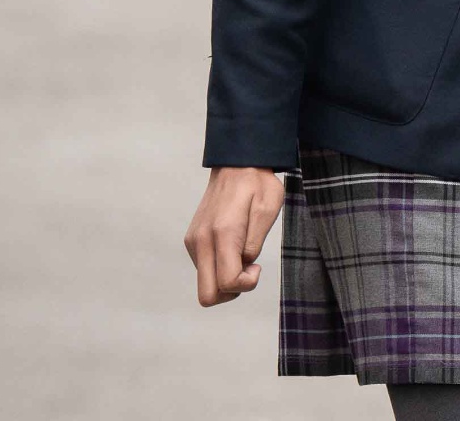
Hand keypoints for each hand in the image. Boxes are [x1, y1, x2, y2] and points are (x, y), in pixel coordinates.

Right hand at [184, 166, 284, 306]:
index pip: (227, 282)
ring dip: (226, 278)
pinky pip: (204, 268)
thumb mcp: (268, 210)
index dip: (246, 284)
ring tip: (243, 251)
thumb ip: (255, 244)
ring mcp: (193, 242)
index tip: (257, 266)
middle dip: (231, 291)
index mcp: (223, 233)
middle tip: (249, 268)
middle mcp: (201, 241)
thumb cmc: (257, 184)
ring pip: (205, 284)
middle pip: (207, 296)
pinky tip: (233, 246)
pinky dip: (219, 267)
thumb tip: (243, 265)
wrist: (236, 163)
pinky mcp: (191, 240)